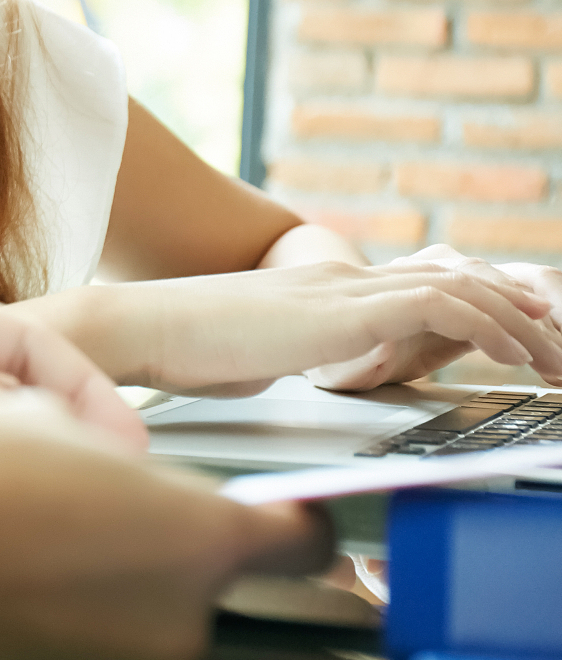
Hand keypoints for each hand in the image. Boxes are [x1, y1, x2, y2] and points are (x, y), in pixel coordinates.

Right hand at [0, 391, 332, 659]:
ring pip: (132, 612)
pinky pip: (77, 647)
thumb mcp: (39, 417)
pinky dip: (51, 615)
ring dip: (96, 577)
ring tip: (19, 529)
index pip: (299, 539)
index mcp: (194, 539)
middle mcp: (173, 620)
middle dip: (156, 539)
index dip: (294, 516)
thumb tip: (105, 461)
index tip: (283, 505)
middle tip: (88, 495)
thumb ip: (107, 449)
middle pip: (199, 577)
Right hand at [42, 260, 561, 396]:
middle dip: (517, 308)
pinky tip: (513, 355)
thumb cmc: (175, 351)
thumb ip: (277, 362)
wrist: (139, 327)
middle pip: (454, 276)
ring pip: (461, 286)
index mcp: (319, 291)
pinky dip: (488, 326)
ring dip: (519, 321)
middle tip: (559, 343)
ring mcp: (343, 288)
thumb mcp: (247, 361)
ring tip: (555, 357)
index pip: (418, 283)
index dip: (479, 301)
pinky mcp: (344, 309)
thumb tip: (275, 383)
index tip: (519, 333)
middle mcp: (339, 279)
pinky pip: (441, 306)